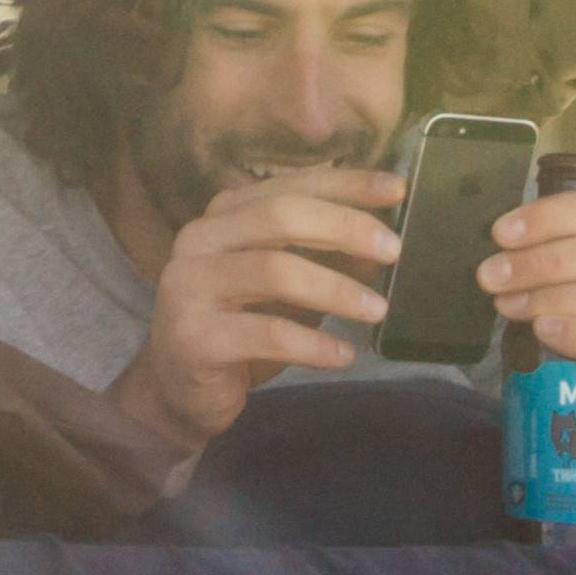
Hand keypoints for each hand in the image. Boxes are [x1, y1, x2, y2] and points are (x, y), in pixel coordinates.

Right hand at [110, 167, 401, 452]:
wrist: (177, 390)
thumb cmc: (239, 327)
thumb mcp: (286, 287)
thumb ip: (324, 257)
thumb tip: (384, 239)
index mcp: (223, 216)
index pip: (290, 186)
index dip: (346, 184)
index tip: (397, 188)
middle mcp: (199, 240)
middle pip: (280, 216)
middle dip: (344, 227)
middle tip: (394, 249)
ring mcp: (190, 287)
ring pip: (274, 270)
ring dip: (335, 288)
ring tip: (377, 309)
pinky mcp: (195, 338)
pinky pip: (267, 333)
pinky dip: (314, 343)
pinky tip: (344, 354)